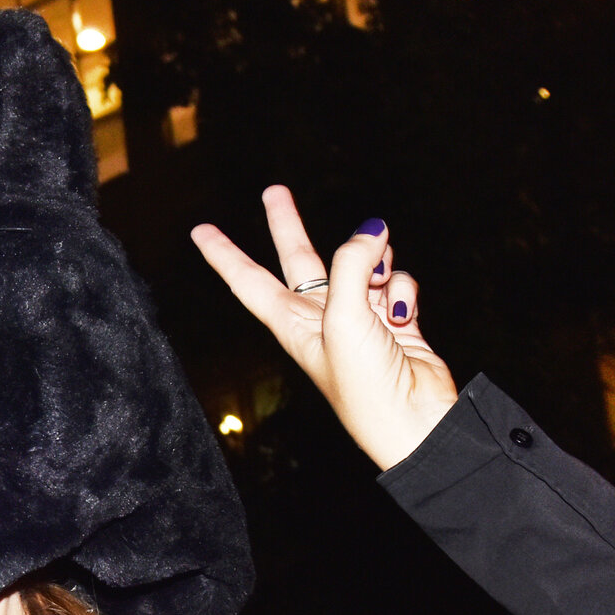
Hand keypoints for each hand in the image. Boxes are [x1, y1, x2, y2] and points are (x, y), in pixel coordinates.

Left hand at [192, 187, 457, 470]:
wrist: (414, 423)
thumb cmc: (366, 385)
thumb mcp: (345, 317)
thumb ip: (351, 264)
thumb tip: (372, 230)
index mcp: (291, 324)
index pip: (247, 280)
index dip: (223, 254)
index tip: (200, 230)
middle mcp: (320, 318)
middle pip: (299, 259)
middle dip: (288, 225)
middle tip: (274, 191)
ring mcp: (357, 319)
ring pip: (361, 264)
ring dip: (374, 259)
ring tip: (381, 274)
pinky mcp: (394, 323)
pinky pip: (397, 284)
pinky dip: (403, 290)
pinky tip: (404, 315)